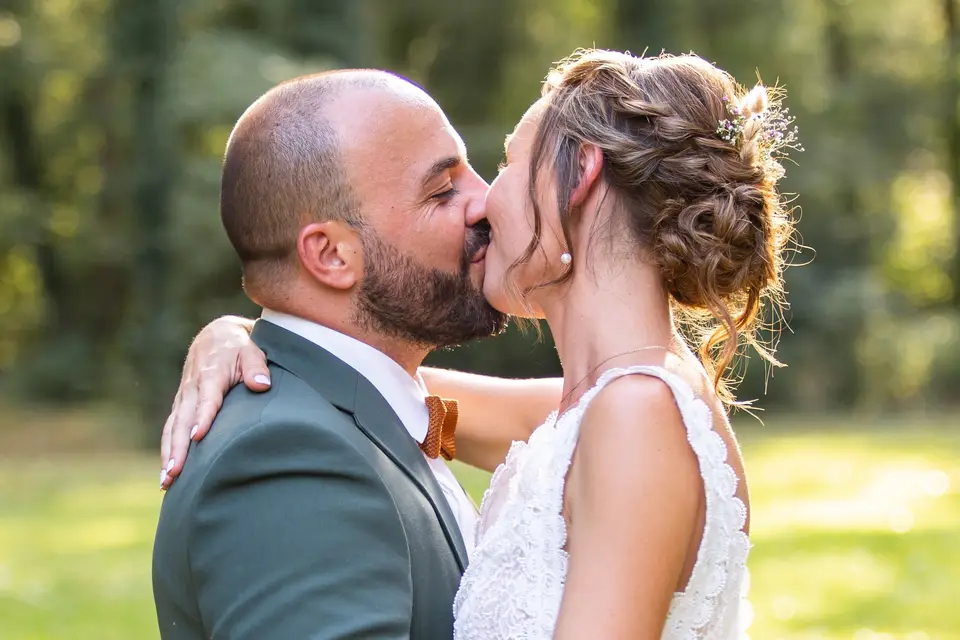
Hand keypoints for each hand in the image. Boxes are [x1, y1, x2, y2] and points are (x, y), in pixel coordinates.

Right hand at [160, 315, 268, 488]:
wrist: (216, 336)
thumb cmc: (239, 347)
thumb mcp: (251, 351)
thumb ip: (257, 367)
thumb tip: (261, 385)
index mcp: (210, 376)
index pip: (207, 399)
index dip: (203, 417)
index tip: (199, 437)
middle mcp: (192, 389)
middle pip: (183, 420)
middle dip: (178, 447)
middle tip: (175, 472)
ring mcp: (184, 398)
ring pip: (173, 428)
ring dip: (168, 454)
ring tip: (166, 480)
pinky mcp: (181, 405)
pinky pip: (171, 429)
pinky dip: (167, 450)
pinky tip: (167, 473)